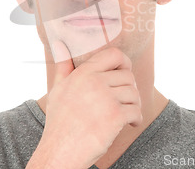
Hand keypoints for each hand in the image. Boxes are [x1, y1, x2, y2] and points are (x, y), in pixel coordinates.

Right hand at [26, 42, 142, 168]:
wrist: (61, 150)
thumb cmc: (60, 121)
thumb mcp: (58, 89)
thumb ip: (63, 66)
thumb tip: (60, 43)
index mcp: (83, 73)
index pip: (114, 55)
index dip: (124, 62)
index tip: (124, 72)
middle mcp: (95, 82)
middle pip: (127, 76)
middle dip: (129, 89)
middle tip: (124, 100)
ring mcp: (106, 99)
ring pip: (134, 93)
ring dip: (134, 105)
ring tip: (126, 113)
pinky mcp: (115, 116)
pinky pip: (136, 111)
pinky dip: (136, 119)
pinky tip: (130, 124)